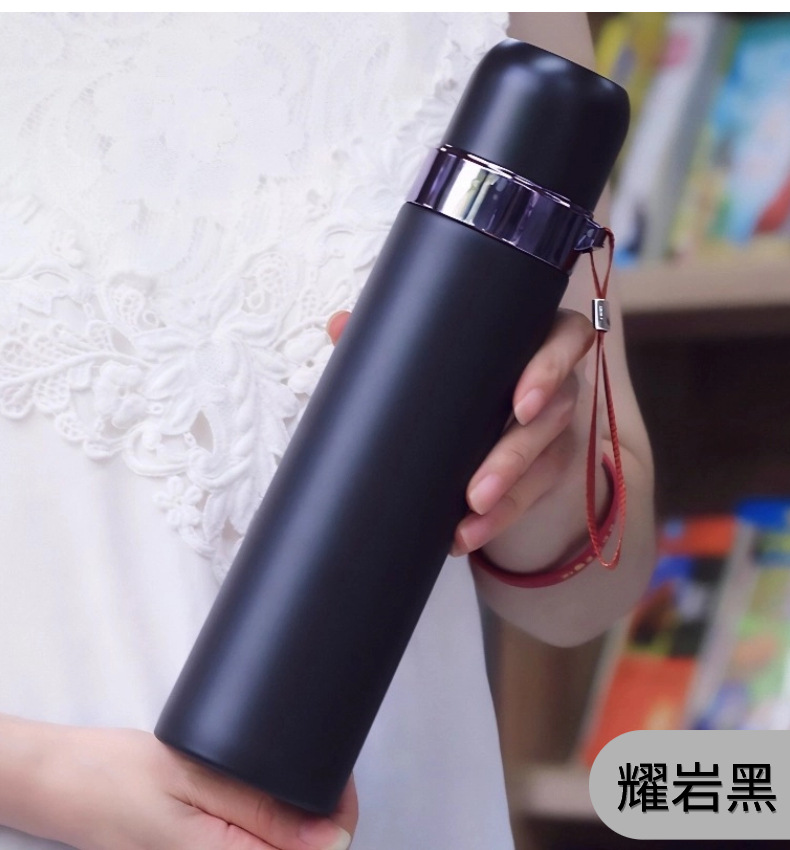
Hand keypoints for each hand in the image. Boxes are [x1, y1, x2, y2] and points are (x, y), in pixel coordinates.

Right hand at [13, 722, 355, 849]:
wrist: (63, 783)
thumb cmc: (117, 777)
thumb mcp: (193, 779)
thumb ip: (260, 811)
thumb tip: (332, 838)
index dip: (339, 818)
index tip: (339, 778)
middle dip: (317, 814)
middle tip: (307, 760)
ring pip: (276, 848)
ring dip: (291, 817)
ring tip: (277, 769)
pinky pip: (249, 844)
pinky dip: (264, 820)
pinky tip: (254, 792)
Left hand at [326, 308, 596, 561]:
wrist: (484, 411)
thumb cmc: (465, 369)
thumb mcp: (438, 353)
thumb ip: (397, 339)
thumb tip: (340, 325)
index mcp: (536, 338)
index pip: (568, 338)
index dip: (553, 368)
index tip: (520, 403)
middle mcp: (557, 382)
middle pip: (556, 412)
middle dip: (515, 455)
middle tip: (477, 489)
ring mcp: (557, 426)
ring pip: (547, 459)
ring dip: (508, 495)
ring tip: (469, 518)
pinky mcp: (550, 465)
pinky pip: (533, 492)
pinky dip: (500, 518)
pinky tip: (467, 535)